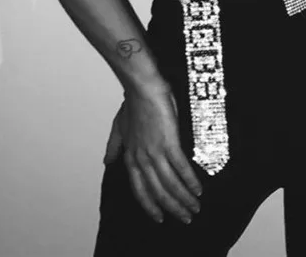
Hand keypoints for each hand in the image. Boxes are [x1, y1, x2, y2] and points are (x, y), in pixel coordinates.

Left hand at [102, 82, 202, 223]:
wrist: (143, 87)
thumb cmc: (133, 102)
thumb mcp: (119, 127)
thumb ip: (115, 146)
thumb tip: (107, 162)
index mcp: (131, 157)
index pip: (139, 190)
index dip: (150, 206)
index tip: (159, 218)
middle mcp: (142, 160)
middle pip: (157, 192)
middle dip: (172, 208)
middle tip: (185, 218)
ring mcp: (155, 152)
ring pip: (169, 185)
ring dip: (183, 199)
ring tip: (195, 208)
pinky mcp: (170, 143)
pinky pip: (180, 168)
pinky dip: (189, 181)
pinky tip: (198, 189)